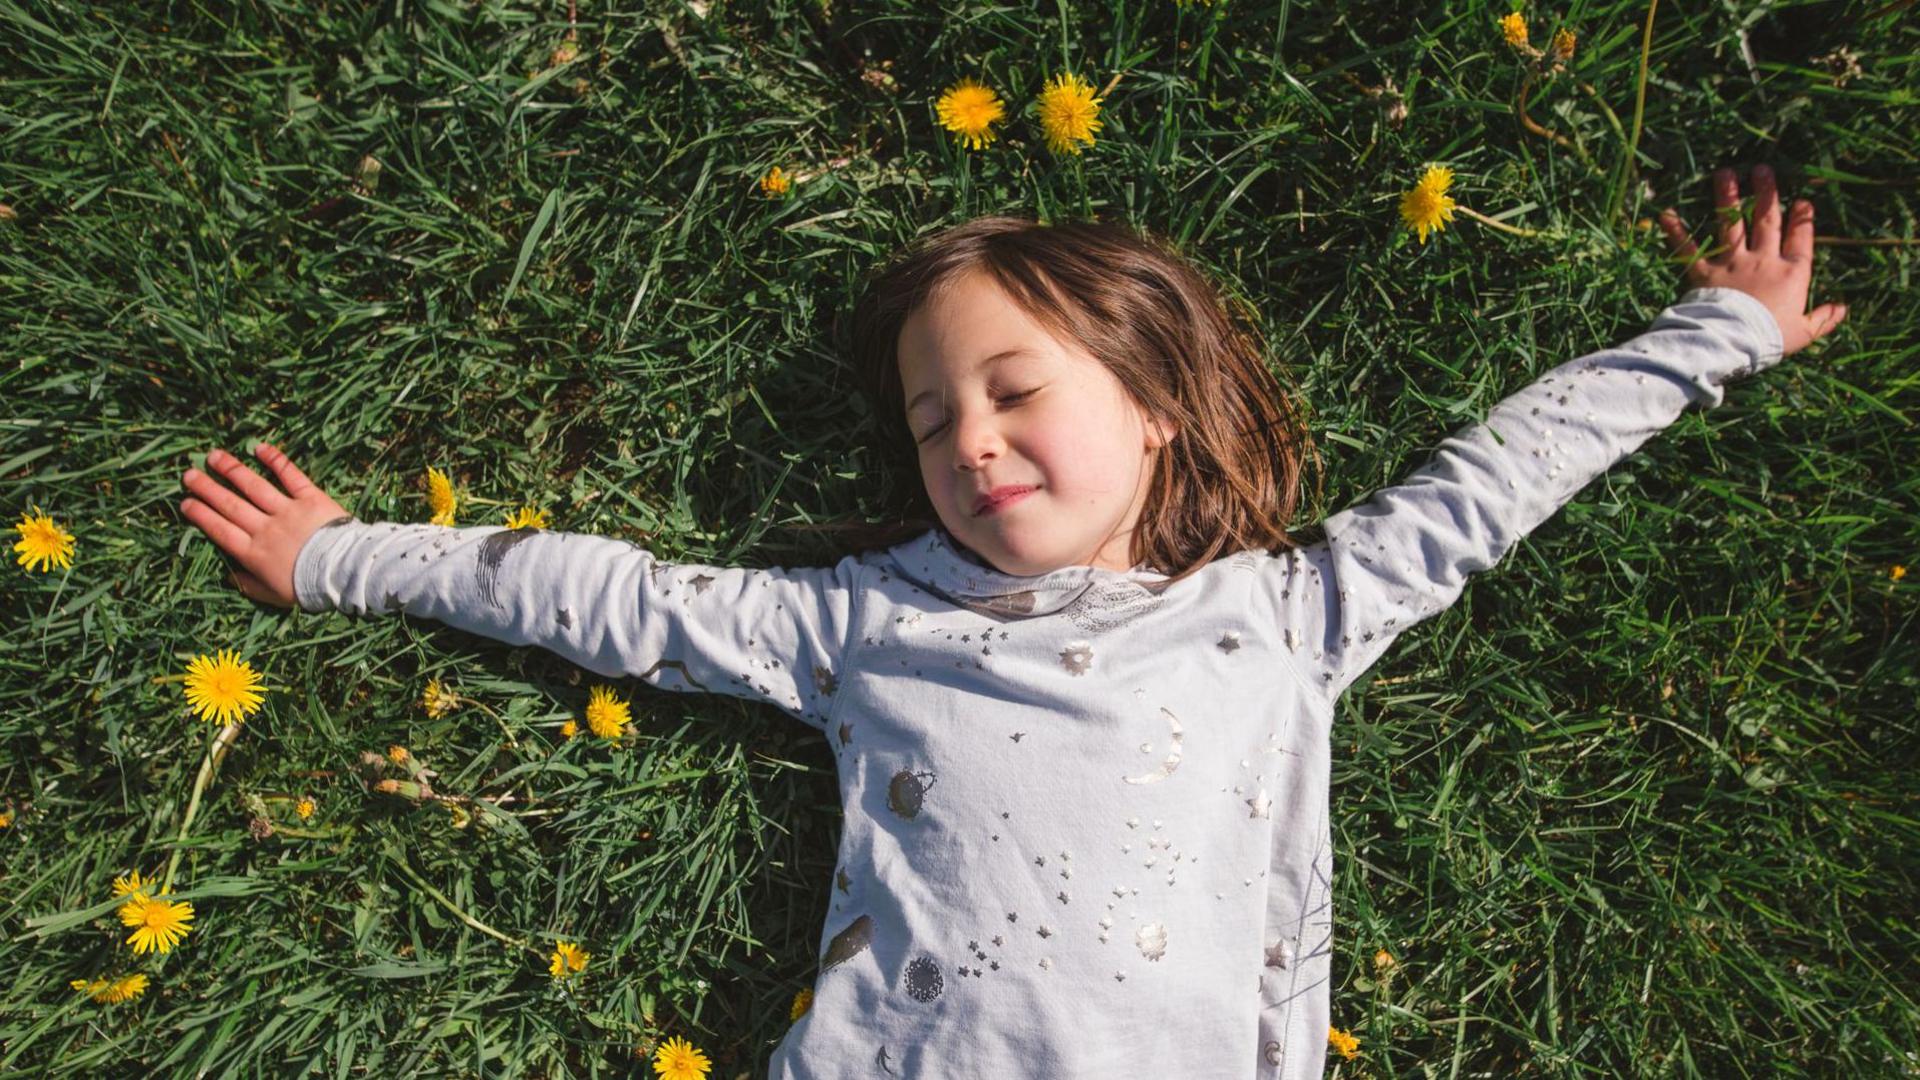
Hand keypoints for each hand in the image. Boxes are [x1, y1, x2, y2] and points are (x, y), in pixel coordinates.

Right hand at [180, 443, 348, 608]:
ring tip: (214, 456)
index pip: (219, 530)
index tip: (185, 503)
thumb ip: (250, 586)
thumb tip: (230, 577)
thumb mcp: (275, 596)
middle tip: (188, 474)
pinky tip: (259, 447)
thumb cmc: (310, 589)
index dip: (200, 515)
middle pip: (229, 504)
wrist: (343, 573)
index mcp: (253, 553)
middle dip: (206, 488)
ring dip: (232, 470)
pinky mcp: (310, 498)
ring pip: (253, 486)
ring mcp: (287, 511)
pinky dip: (274, 460)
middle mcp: (265, 528)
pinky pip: (290, 475)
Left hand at [1656, 164, 1846, 355]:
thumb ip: (1823, 318)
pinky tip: (1666, 214)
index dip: (1803, 220)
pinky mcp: (1703, 273)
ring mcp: (1732, 264)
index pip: (1801, 240)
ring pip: (1732, 224)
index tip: (1803, 201)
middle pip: (1767, 221)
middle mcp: (1763, 261)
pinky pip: (1688, 250)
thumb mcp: (1803, 332)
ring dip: (1728, 197)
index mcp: (1791, 274)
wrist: (1731, 343)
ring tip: (1725, 173)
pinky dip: (1676, 232)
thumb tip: (1843, 308)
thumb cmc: (1769, 339)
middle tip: (1763, 170)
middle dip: (1767, 194)